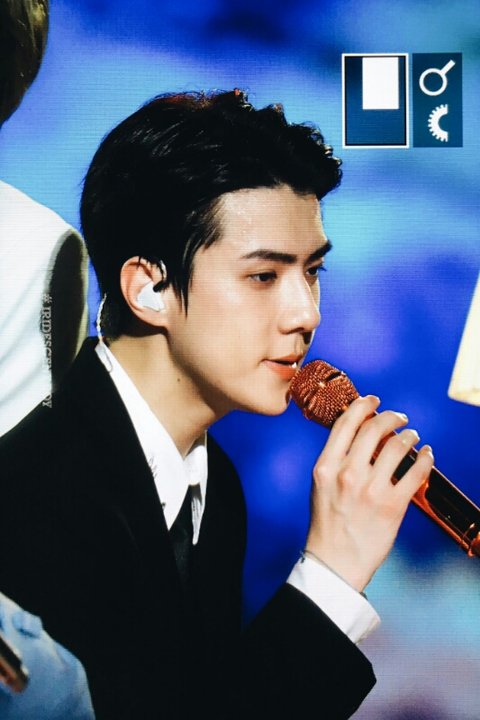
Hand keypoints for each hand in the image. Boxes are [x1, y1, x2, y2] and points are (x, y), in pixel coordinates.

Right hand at [305, 395, 433, 591]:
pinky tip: (427, 454)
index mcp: (326, 466)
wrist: (335, 562)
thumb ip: (336, 459)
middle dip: (391, 416)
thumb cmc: (327, 523)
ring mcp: (371, 489)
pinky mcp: (392, 506)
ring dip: (409, 435)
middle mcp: (348, 473)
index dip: (363, 405)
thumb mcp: (320, 484)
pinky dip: (425, 458)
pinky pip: (416, 472)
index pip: (347, 423)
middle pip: (375, 428)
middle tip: (400, 417)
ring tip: (412, 436)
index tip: (374, 400)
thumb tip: (359, 434)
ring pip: (398, 446)